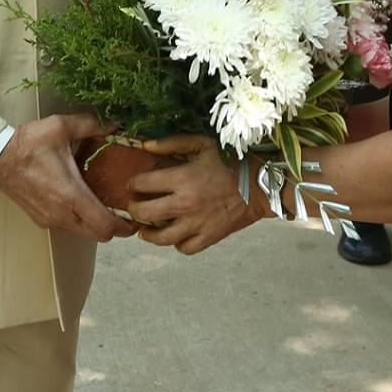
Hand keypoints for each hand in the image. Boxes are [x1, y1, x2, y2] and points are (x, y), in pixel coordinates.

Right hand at [0, 113, 135, 242]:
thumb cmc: (28, 144)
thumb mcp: (62, 127)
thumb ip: (92, 124)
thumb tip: (115, 124)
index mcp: (71, 195)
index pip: (106, 226)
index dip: (126, 226)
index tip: (136, 217)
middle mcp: (62, 214)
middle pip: (99, 235)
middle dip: (115, 227)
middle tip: (124, 209)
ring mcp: (50, 219)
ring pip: (83, 232)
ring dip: (96, 223)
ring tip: (104, 201)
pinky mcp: (41, 219)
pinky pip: (69, 226)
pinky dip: (80, 220)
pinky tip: (80, 198)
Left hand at [126, 135, 262, 254]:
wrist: (259, 185)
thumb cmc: (229, 162)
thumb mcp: (202, 144)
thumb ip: (172, 143)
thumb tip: (146, 145)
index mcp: (182, 178)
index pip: (143, 184)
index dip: (133, 184)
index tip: (133, 185)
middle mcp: (186, 203)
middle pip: (145, 213)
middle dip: (134, 210)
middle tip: (134, 207)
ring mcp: (197, 223)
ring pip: (161, 238)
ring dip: (148, 234)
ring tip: (145, 229)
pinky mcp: (209, 237)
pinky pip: (185, 248)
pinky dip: (177, 244)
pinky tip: (175, 235)